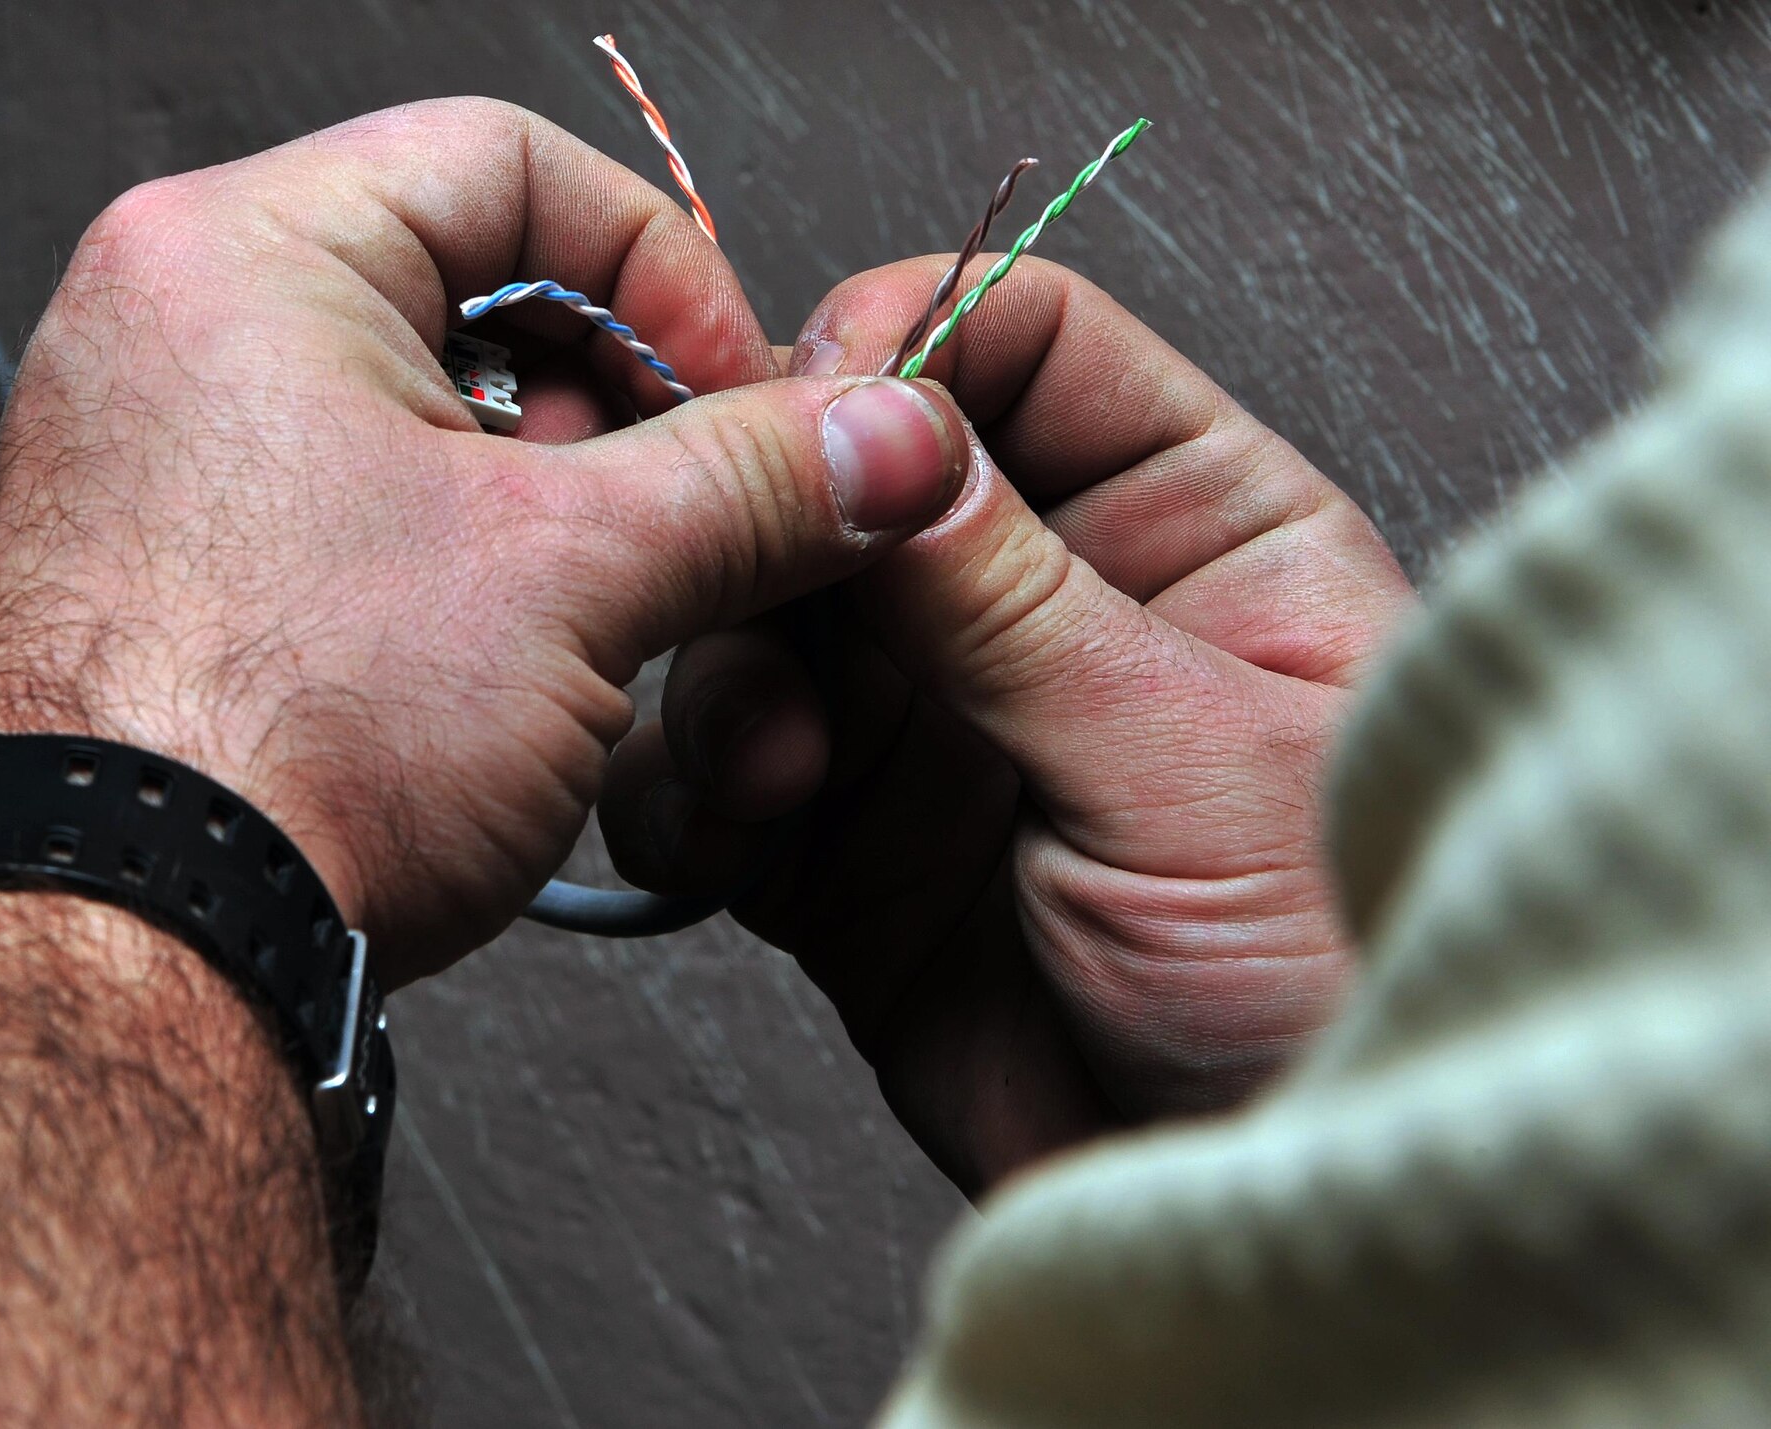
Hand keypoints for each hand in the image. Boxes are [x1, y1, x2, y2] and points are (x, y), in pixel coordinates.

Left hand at [0, 99, 971, 986]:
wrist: (137, 958)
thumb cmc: (273, 752)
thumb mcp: (575, 580)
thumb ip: (755, 482)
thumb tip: (874, 442)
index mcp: (241, 257)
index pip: (514, 165)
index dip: (665, 272)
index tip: (740, 387)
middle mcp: (181, 335)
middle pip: (482, 297)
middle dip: (624, 419)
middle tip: (694, 514)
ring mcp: (174, 459)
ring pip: (442, 423)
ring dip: (564, 514)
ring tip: (601, 616)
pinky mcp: (193, 572)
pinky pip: (376, 517)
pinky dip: (478, 573)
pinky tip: (515, 665)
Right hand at [600, 258, 1415, 1192]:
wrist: (1254, 1213)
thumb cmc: (1325, 987)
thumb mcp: (1188, 762)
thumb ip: (1015, 597)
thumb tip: (886, 433)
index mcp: (1194, 532)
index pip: (1030, 344)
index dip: (907, 345)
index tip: (816, 409)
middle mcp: (1052, 610)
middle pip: (859, 477)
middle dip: (779, 530)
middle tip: (737, 586)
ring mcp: (940, 730)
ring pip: (765, 622)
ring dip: (727, 678)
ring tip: (772, 770)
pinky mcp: (851, 851)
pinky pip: (719, 780)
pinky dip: (691, 798)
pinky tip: (737, 840)